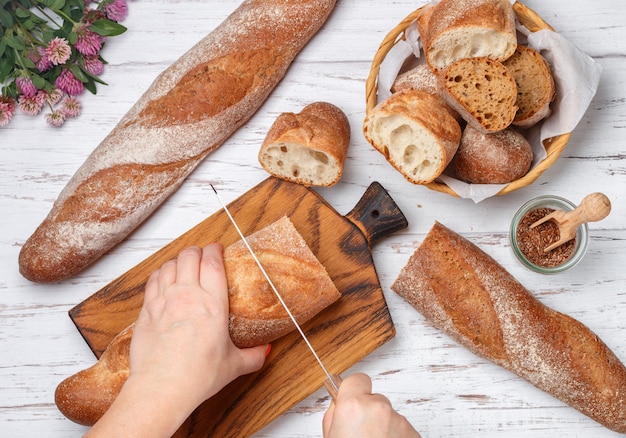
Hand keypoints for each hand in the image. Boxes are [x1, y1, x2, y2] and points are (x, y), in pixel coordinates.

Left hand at [86, 244, 267, 436]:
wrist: (161, 388)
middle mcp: (187, 296)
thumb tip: (265, 351)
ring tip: (184, 265)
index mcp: (212, 305)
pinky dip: (160, 273)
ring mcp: (164, 301)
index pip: (213, 263)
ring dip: (178, 261)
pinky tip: (164, 278)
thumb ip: (252, 356)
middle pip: (189, 256)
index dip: (215, 250)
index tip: (218, 249)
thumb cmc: (196, 377)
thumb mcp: (233, 366)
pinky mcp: (147, 310)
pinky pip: (153, 280)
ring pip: (170, 265)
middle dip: (197, 251)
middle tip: (202, 256)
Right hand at [322, 373, 420, 437]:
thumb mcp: (331, 435)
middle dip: (369, 412)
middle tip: (362, 432)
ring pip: (389, 414)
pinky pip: (402, 428)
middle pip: (374, 399)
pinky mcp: (413, 433)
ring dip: (383, 426)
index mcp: (353, 405)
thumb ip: (335, 414)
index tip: (352, 398)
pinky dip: (396, 436)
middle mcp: (378, 408)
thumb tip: (340, 403)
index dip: (354, 390)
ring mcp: (399, 420)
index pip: (357, 379)